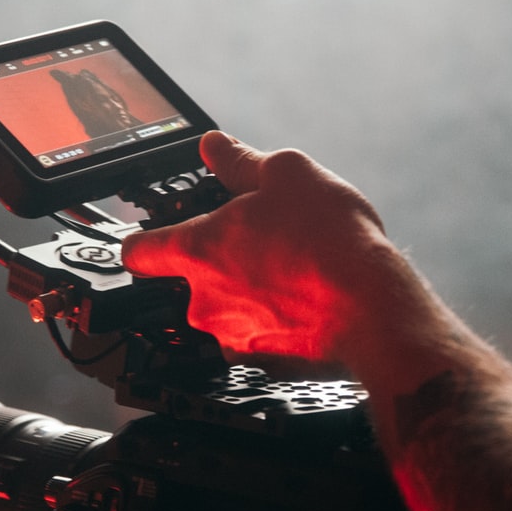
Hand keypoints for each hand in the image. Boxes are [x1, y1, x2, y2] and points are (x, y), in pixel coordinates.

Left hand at [121, 131, 406, 365]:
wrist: (374, 310)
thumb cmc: (330, 241)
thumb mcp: (286, 173)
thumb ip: (239, 161)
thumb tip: (214, 146)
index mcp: (198, 251)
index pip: (137, 251)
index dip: (144, 240)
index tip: (154, 238)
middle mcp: (204, 301)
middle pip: (192, 279)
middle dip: (221, 261)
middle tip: (263, 242)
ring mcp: (232, 337)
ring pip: (228, 309)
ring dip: (249, 292)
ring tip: (293, 272)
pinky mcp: (264, 364)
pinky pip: (259, 336)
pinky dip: (276, 320)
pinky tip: (307, 302)